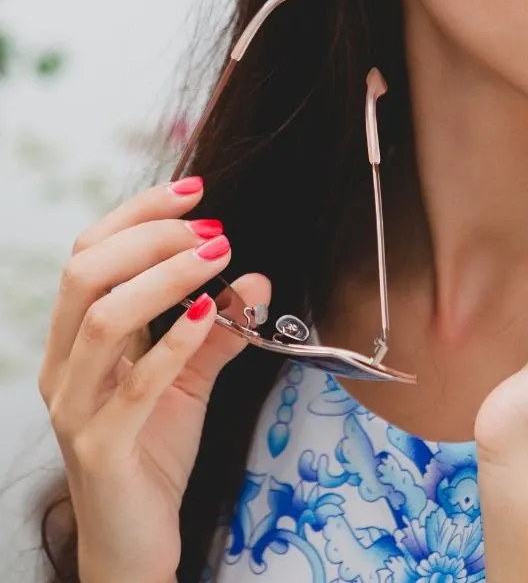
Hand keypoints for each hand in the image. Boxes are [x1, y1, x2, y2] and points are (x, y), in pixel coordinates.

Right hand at [37, 178, 270, 582]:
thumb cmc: (154, 450)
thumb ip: (219, 329)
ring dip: (165, 277)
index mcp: (76, 339)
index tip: (196, 192)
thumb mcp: (190, 378)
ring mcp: (75, 408)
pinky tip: (210, 315)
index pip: (89, 253)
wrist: (135, 540)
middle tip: (213, 231)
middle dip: (152, 237)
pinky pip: (132, 384)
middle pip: (86, 272)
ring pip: (101, 318)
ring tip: (217, 257)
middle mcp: (64, 366)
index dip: (138, 214)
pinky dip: (173, 342)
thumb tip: (257, 276)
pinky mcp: (100, 447)